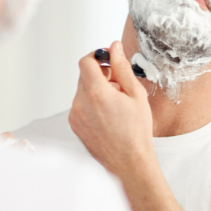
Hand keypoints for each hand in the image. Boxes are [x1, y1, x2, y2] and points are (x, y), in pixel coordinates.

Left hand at [69, 41, 153, 177]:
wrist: (129, 162)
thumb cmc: (136, 131)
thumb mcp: (136, 94)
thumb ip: (122, 68)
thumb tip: (114, 47)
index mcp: (96, 93)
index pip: (86, 61)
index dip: (98, 56)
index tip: (109, 61)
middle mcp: (80, 104)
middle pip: (84, 75)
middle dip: (100, 74)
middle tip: (119, 85)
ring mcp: (75, 116)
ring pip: (82, 90)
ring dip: (96, 90)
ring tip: (115, 103)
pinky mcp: (74, 125)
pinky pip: (80, 105)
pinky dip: (92, 103)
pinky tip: (108, 115)